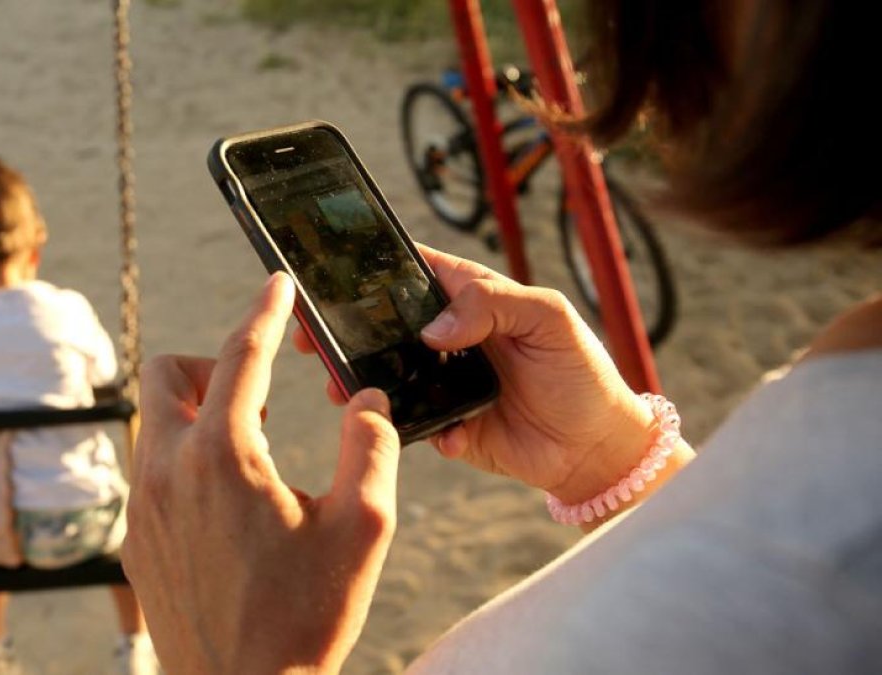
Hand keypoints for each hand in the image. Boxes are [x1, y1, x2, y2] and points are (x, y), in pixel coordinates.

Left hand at [124, 273, 400, 673]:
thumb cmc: (305, 618)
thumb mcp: (364, 530)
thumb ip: (373, 448)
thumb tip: (366, 400)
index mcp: (224, 456)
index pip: (241, 355)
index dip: (265, 312)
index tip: (277, 284)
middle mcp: (168, 470)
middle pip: (168, 372)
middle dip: (213, 363)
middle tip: (260, 393)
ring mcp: (143, 506)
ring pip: (155, 422)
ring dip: (198, 412)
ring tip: (253, 450)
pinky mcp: (135, 540)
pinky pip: (151, 471)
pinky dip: (185, 459)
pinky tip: (228, 503)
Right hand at [295, 245, 688, 512]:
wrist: (597, 449)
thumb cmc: (581, 372)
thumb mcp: (549, 318)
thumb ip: (493, 304)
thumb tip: (435, 328)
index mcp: (471, 298)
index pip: (412, 271)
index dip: (372, 268)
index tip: (333, 276)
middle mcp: (450, 337)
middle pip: (384, 324)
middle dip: (346, 328)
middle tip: (311, 336)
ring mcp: (442, 381)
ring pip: (385, 373)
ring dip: (358, 378)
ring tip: (338, 383)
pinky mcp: (443, 424)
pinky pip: (408, 421)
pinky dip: (401, 423)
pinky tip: (408, 424)